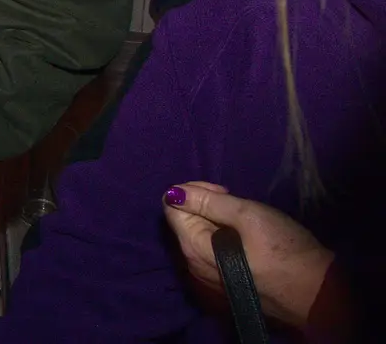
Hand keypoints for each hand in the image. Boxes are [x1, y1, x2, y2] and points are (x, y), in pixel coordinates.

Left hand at [163, 182, 334, 327]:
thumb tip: (173, 192)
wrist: (317, 295)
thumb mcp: (249, 216)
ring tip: (244, 217)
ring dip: (215, 218)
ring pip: (198, 233)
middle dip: (204, 204)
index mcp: (193, 248)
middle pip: (183, 220)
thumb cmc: (285, 252)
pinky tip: (245, 234)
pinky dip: (223, 235)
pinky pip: (211, 249)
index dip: (194, 191)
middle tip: (235, 201)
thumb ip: (209, 202)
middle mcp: (192, 265)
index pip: (171, 206)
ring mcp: (207, 276)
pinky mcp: (223, 281)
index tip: (224, 192)